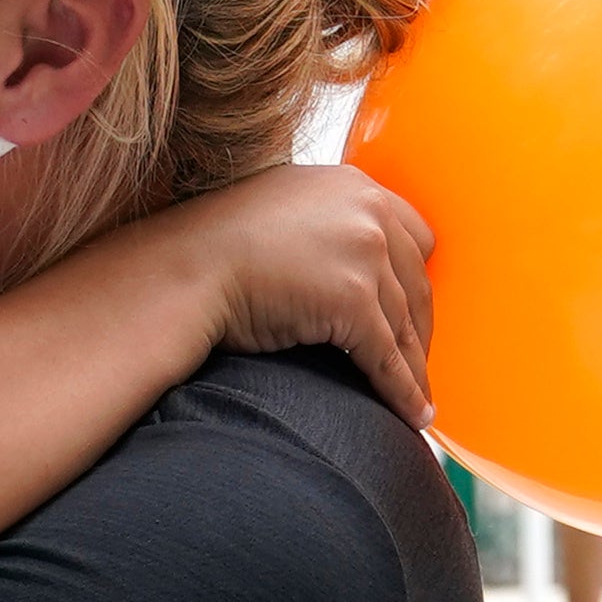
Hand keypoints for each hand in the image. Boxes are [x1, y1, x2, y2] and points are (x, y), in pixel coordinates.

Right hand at [168, 162, 435, 420]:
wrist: (181, 271)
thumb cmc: (210, 251)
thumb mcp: (276, 217)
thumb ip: (316, 227)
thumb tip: (331, 267)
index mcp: (350, 185)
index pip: (412, 235)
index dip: (413, 280)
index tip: (411, 313)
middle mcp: (367, 210)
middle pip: (418, 282)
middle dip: (420, 330)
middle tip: (418, 365)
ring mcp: (364, 252)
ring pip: (406, 325)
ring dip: (415, 370)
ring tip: (419, 404)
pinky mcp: (353, 299)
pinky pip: (388, 357)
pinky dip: (402, 391)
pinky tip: (410, 415)